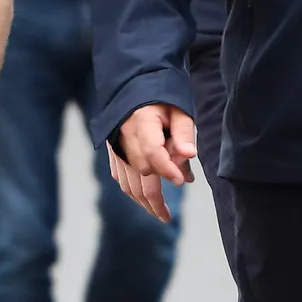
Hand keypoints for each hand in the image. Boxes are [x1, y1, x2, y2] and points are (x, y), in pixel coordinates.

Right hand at [113, 105, 196, 223]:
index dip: (167, 169)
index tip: (182, 181)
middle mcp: (125, 138)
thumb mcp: (178, 109)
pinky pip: (120, 176)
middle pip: (139, 174)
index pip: (153, 152)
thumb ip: (184, 132)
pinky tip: (145, 199)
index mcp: (142, 123)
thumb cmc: (160, 97)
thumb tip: (189, 155)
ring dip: (143, 201)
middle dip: (155, 198)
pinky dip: (132, 190)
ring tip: (160, 215)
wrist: (130, 85)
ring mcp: (116, 147)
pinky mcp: (113, 151)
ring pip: (127, 182)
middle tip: (167, 215)